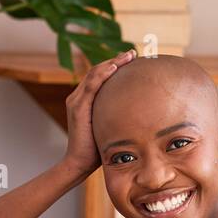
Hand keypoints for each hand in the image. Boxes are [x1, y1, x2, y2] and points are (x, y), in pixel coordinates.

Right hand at [64, 48, 135, 177]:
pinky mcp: (78, 108)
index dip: (115, 66)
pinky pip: (91, 86)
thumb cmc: (96, 150)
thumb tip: (141, 113)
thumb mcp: (109, 128)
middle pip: (97, 71)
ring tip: (127, 56)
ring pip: (94, 74)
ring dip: (112, 63)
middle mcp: (78, 97)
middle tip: (133, 53)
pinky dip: (103, 75)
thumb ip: (117, 117)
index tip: (132, 60)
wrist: (79, 164)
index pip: (100, 77)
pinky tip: (115, 68)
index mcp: (85, 101)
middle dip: (115, 60)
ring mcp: (76, 101)